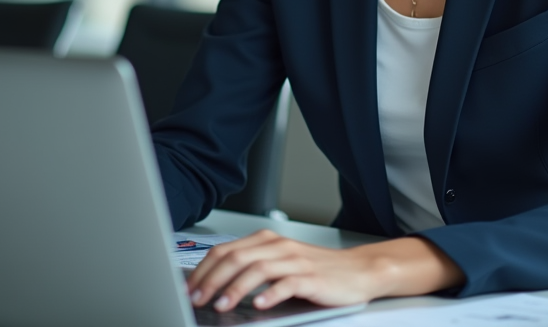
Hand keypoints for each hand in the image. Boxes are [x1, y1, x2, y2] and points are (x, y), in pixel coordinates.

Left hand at [185, 229, 464, 311]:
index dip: (204, 269)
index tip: (188, 287)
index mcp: (268, 241)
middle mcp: (279, 246)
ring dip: (235, 288)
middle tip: (196, 298)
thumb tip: (214, 285)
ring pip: (257, 269)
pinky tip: (260, 305)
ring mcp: (296, 261)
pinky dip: (270, 294)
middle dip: (211, 279)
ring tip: (221, 305)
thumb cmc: (318, 271)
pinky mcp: (311, 277)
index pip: (226, 250)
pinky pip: (287, 283)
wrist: (358, 271)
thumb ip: (252, 269)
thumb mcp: (280, 265)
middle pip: (236, 257)